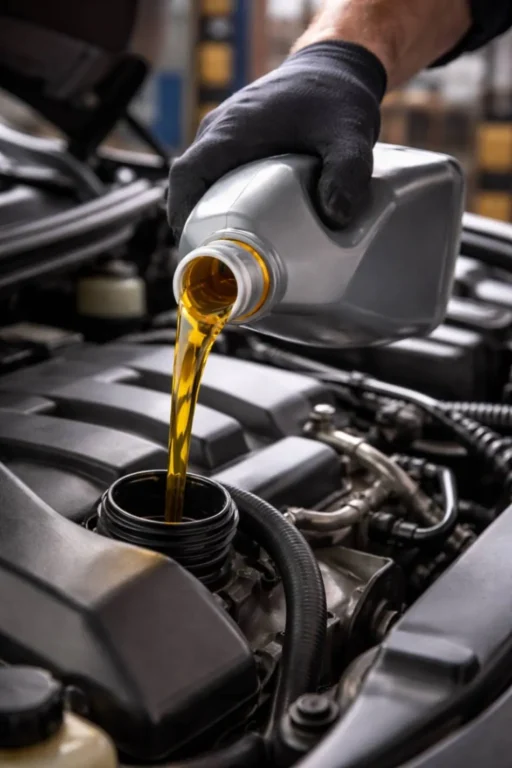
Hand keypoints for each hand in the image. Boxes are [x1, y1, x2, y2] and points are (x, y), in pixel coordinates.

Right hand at [168, 41, 385, 237]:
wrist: (335, 67)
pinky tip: (244, 225)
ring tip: (232, 250)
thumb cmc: (335, 94)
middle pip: (190, 183)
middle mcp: (220, 130)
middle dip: (196, 223)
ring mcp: (225, 135)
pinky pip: (217, 174)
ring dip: (209, 213)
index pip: (187, 173)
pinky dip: (222, 201)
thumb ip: (347, 171)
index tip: (194, 243)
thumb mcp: (349, 132)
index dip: (183, 211)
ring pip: (202, 180)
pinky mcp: (237, 141)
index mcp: (233, 130)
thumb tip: (335, 216)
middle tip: (219, 260)